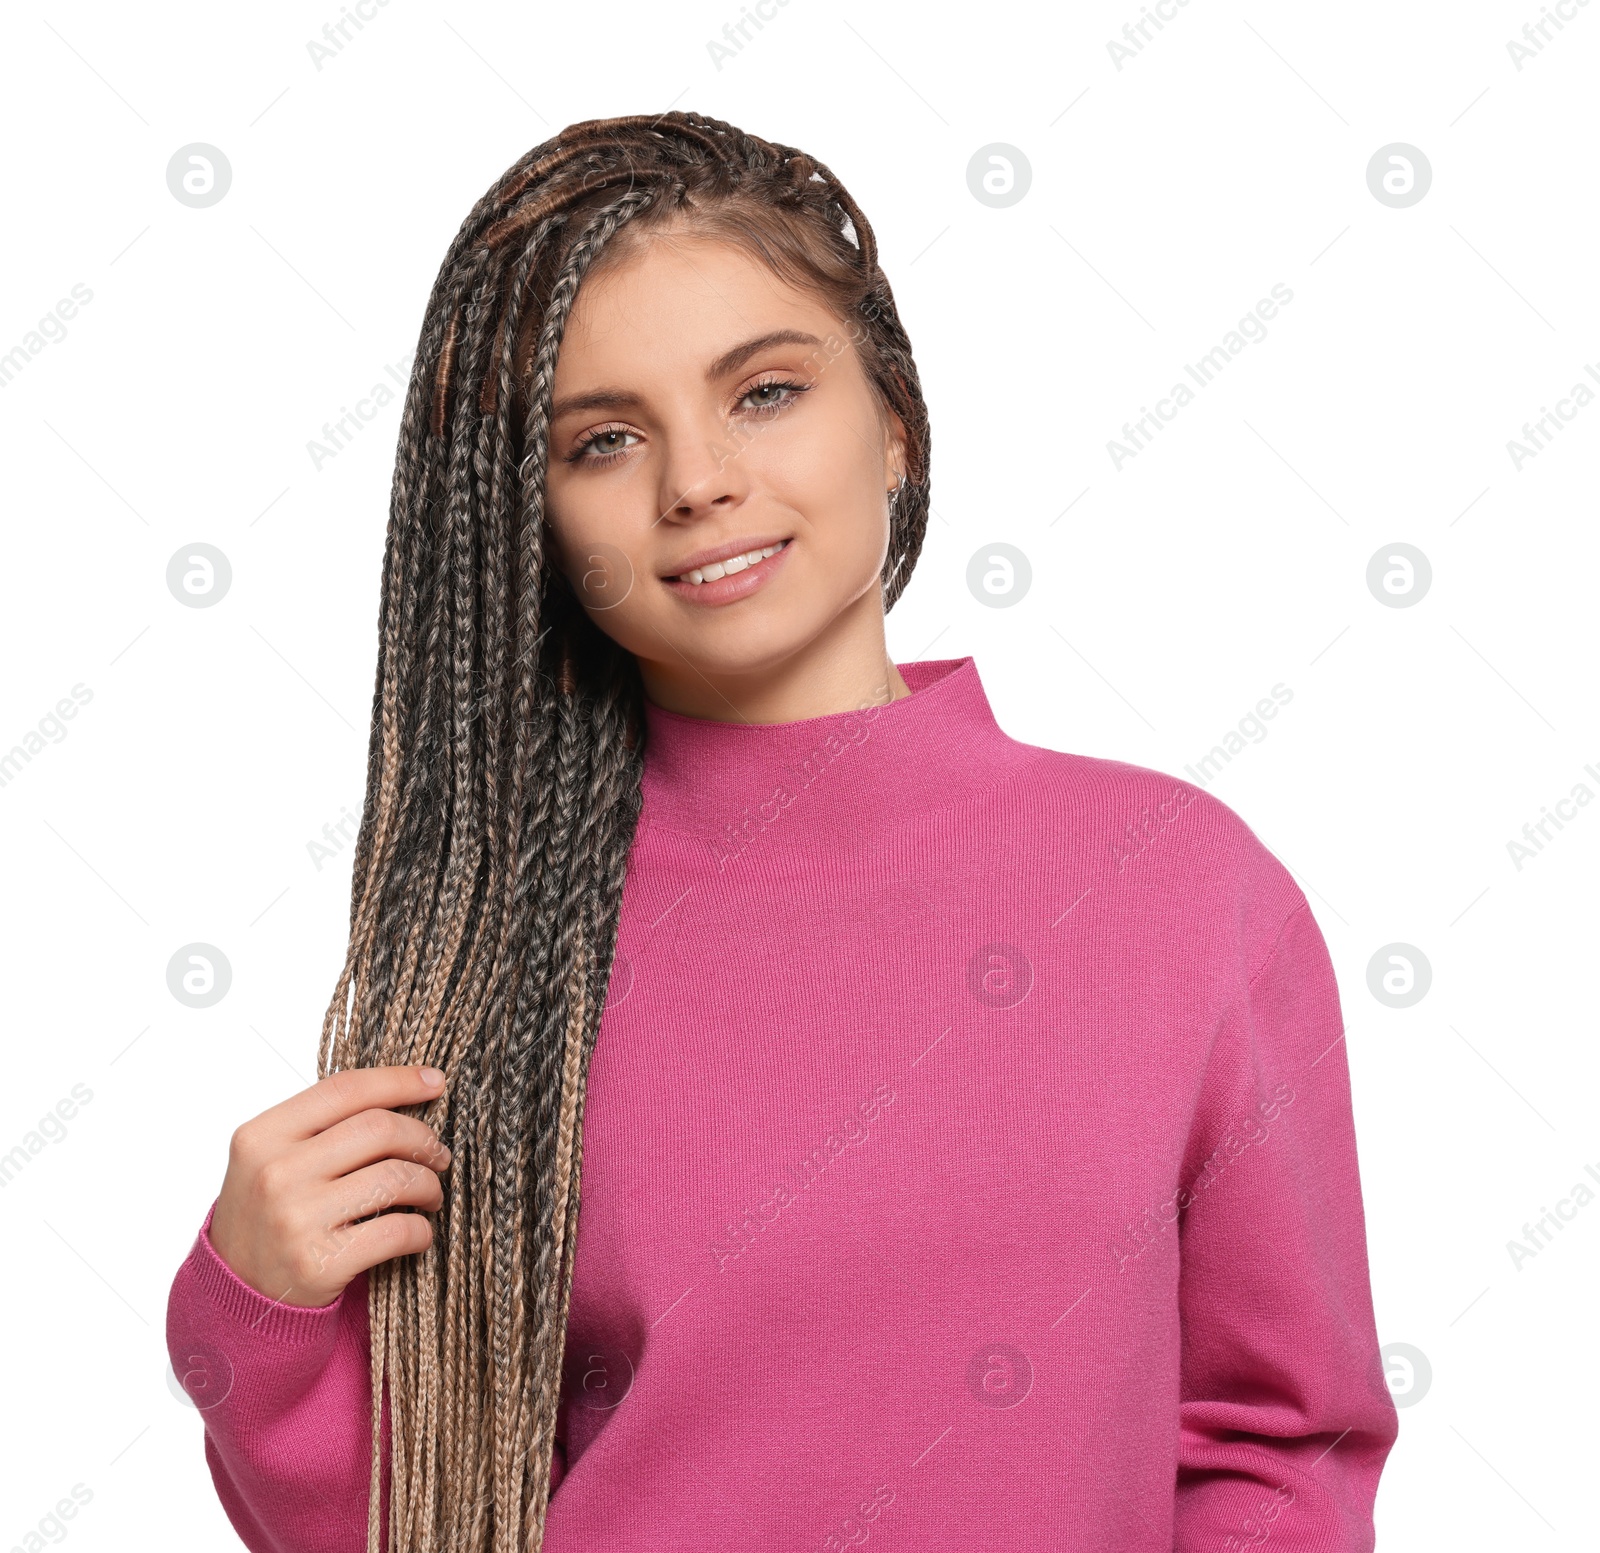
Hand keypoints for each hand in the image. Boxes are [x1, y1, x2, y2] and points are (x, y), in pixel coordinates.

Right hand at [207, 1064, 451, 1308]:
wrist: (237, 1293)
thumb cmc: (268, 1214)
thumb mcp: (272, 1157)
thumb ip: (323, 1124)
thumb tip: (407, 1090)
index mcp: (262, 1135)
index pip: (346, 1090)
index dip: (399, 1080)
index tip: (435, 1082)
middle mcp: (275, 1173)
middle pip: (379, 1128)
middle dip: (423, 1139)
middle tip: (438, 1155)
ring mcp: (295, 1219)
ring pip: (395, 1177)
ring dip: (429, 1184)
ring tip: (430, 1194)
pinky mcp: (319, 1264)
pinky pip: (398, 1231)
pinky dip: (422, 1230)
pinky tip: (419, 1231)